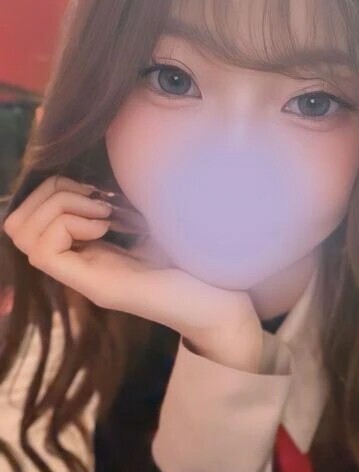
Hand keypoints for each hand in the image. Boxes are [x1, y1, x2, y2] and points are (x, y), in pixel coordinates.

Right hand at [3, 175, 262, 371]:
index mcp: (90, 251)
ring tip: (103, 215)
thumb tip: (109, 168)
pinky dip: (69, 226)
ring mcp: (86, 278)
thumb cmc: (199, 260)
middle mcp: (80, 266)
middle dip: (50, 195)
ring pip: (24, 235)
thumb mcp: (155, 219)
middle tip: (97, 202)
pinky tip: (106, 227)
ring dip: (59, 208)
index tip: (98, 193)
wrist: (226, 303)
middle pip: (16, 225)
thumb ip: (128, 203)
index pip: (28, 218)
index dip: (53, 191)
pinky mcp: (99, 288)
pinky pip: (45, 253)